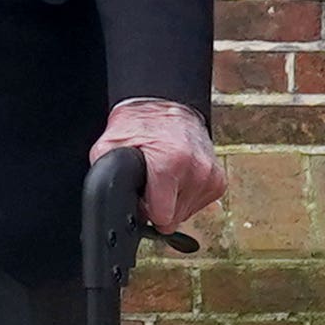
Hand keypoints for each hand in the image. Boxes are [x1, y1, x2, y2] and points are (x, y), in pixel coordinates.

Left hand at [96, 97, 224, 231]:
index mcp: (171, 163)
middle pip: (173, 218)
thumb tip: (109, 201)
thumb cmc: (139, 125)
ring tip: (165, 177)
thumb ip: (105, 176)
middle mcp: (196, 170)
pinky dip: (186, 196)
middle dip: (160, 206)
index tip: (142, 197)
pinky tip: (177, 179)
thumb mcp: (109, 146)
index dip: (146, 211)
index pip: (162, 217)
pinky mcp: (218, 180)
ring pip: (186, 214)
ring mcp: (210, 176)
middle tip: (152, 183)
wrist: (165, 105)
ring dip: (173, 201)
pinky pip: (198, 204)